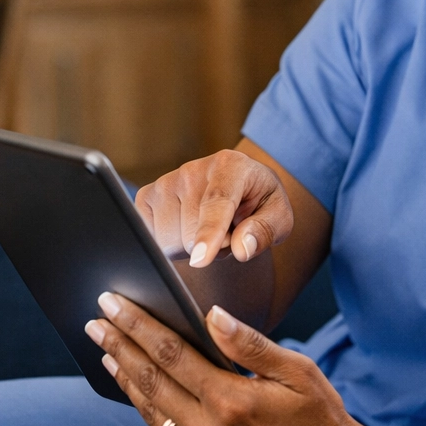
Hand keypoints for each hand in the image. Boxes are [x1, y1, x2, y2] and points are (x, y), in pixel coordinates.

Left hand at [86, 292, 372, 425]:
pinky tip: (139, 389)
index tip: (112, 304)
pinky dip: (147, 409)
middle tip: (95, 321)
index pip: (171, 355)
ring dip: (126, 378)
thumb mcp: (297, 370)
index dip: (138, 327)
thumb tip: (210, 316)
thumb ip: (250, 344)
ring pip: (151, 412)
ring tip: (108, 352)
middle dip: (120, 347)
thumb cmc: (320, 415)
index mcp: (232, 402)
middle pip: (151, 381)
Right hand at [136, 148, 294, 267]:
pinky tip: (186, 229)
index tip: (201, 260)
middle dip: (212, 248)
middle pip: (191, 234)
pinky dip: (170, 245)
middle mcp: (193, 169)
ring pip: (168, 241)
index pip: (216, 204)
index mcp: (231, 165)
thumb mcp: (279, 217)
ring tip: (208, 230)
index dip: (209, 234)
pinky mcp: (146, 197)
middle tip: (228, 233)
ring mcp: (166, 182)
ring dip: (191, 248)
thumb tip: (242, 248)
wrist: (238, 188)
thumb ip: (265, 231)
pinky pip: (150, 240)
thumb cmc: (259, 204)